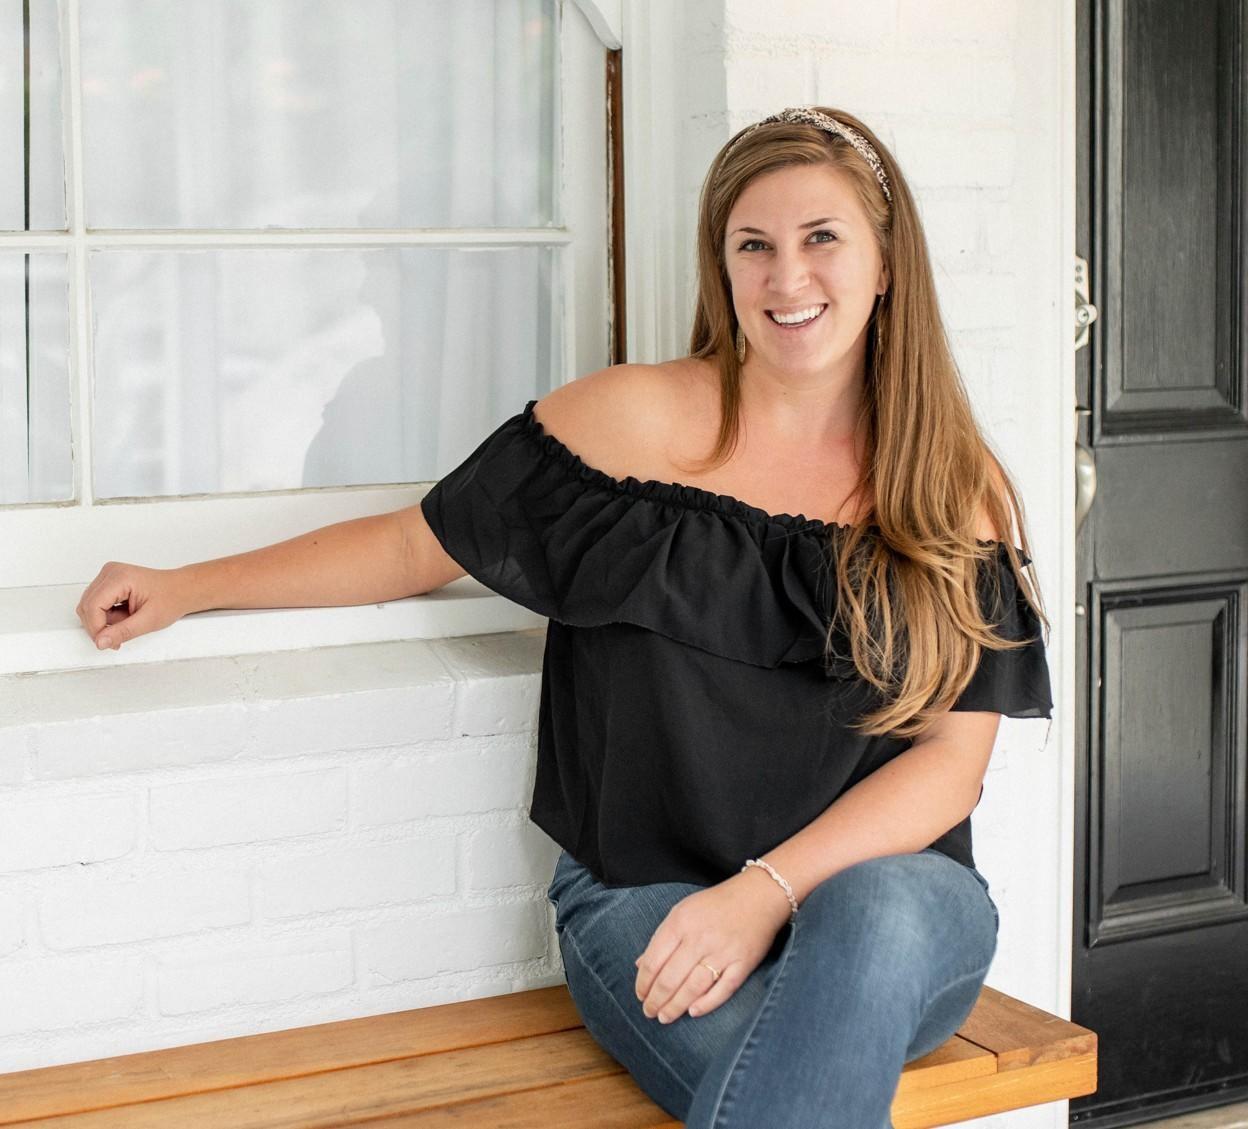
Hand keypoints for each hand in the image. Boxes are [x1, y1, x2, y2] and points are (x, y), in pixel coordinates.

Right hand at [76, 562, 193, 650]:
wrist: (182, 590)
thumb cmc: (171, 599)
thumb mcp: (149, 621)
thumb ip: (123, 632)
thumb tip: (100, 641)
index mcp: (120, 577)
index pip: (92, 606)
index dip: (96, 628)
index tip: (107, 642)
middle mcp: (111, 572)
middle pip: (87, 606)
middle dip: (100, 626)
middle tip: (118, 638)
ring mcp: (109, 575)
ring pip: (90, 606)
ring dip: (105, 621)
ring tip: (128, 622)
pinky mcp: (109, 582)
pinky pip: (97, 603)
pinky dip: (107, 615)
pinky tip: (124, 616)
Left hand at [634, 867, 791, 1024]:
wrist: (759, 895)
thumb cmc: (716, 904)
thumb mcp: (683, 910)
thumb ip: (662, 937)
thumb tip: (640, 965)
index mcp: (681, 922)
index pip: (654, 960)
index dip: (643, 982)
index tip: (640, 995)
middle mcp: (700, 938)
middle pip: (670, 978)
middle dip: (655, 1000)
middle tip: (649, 1012)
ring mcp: (723, 952)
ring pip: (693, 988)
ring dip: (675, 1007)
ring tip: (664, 1017)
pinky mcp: (743, 964)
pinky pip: (723, 990)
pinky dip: (707, 1004)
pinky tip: (693, 1012)